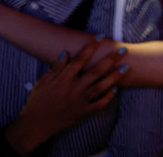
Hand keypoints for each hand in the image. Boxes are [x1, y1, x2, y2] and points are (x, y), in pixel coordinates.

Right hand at [3, 38, 126, 152]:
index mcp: (62, 81)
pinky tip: (116, 89)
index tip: (101, 36)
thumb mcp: (42, 83)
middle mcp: (72, 90)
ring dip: (114, 77)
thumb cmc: (37, 102)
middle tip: (123, 50)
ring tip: (127, 67)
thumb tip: (66, 52)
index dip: (90, 47)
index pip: (79, 60)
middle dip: (110, 60)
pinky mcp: (83, 113)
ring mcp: (79, 103)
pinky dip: (108, 97)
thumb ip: (56, 68)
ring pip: (100, 87)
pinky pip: (99, 105)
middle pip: (95, 72)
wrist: (35, 127)